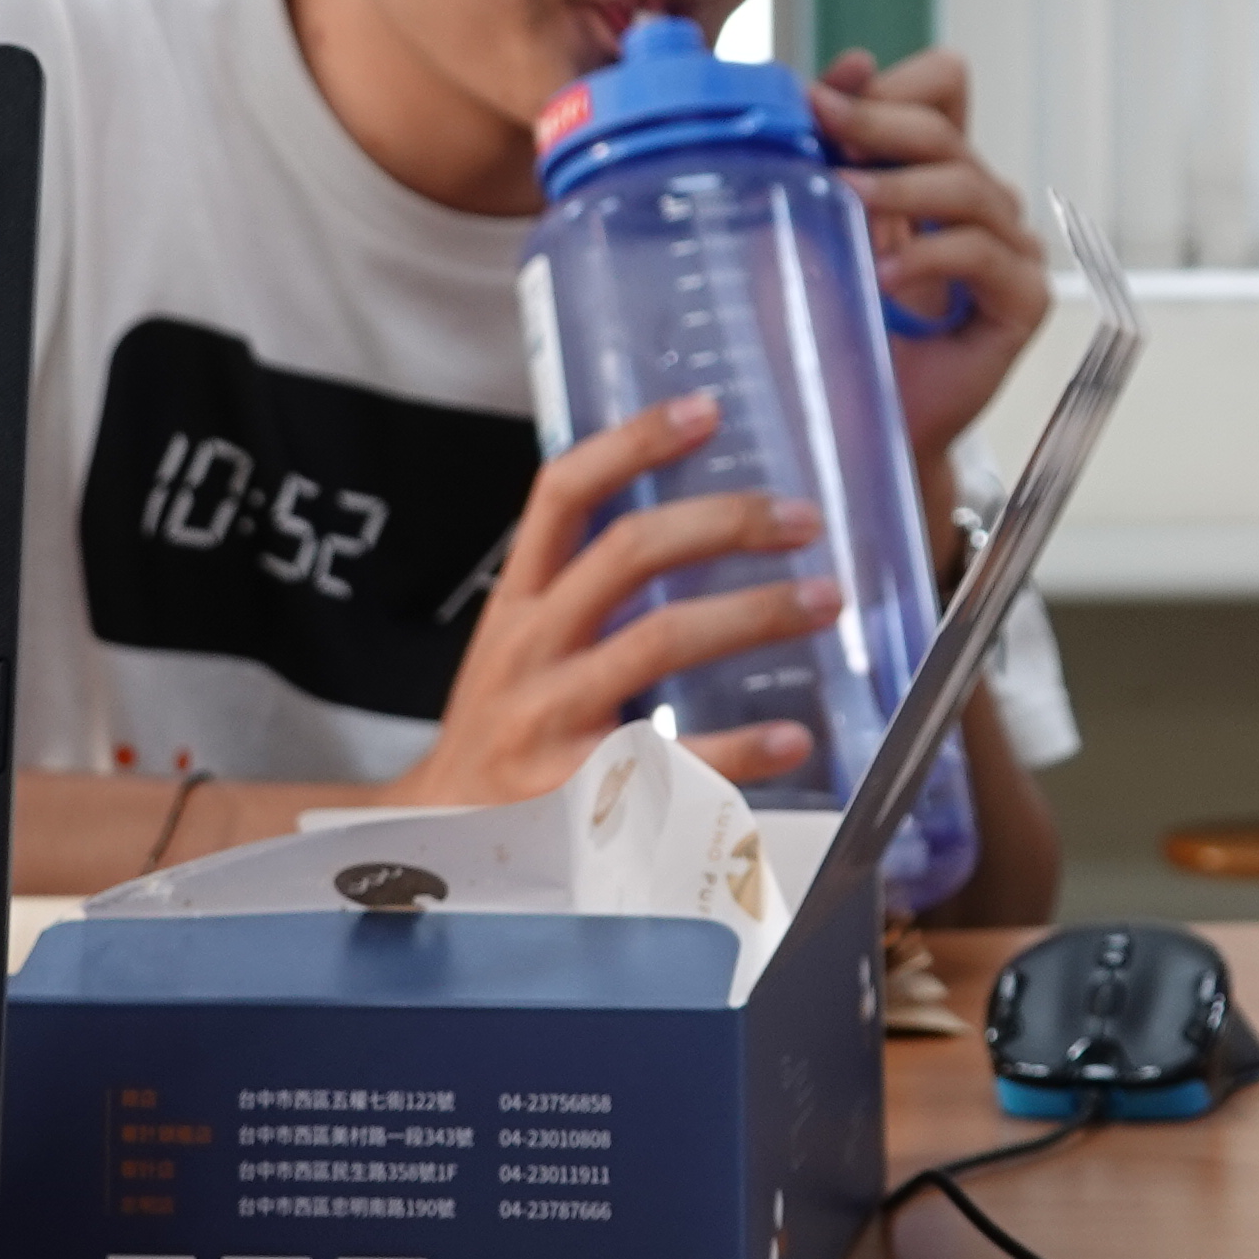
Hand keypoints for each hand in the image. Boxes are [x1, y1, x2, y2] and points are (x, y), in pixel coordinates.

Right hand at [390, 394, 830, 808]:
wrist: (435, 846)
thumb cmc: (500, 737)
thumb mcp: (516, 651)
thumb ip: (581, 598)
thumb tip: (693, 534)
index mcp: (516, 604)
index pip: (562, 494)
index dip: (632, 443)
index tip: (705, 412)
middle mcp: (528, 650)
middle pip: (628, 555)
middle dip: (723, 524)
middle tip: (802, 520)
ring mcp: (549, 719)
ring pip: (657, 641)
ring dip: (753, 612)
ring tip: (823, 600)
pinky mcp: (575, 793)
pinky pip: (669, 760)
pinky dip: (740, 748)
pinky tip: (793, 738)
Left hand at [808, 46, 1050, 502]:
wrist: (863, 425)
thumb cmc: (836, 330)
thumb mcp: (816, 228)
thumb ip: (830, 153)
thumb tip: (843, 66)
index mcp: (932, 171)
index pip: (940, 88)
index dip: (887, 87)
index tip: (817, 102)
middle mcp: (979, 201)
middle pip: (945, 129)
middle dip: (878, 123)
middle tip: (822, 127)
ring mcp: (1008, 248)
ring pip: (965, 185)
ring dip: (898, 190)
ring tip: (844, 207)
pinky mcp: (1022, 300)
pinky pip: (982, 254)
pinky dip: (928, 258)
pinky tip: (883, 276)